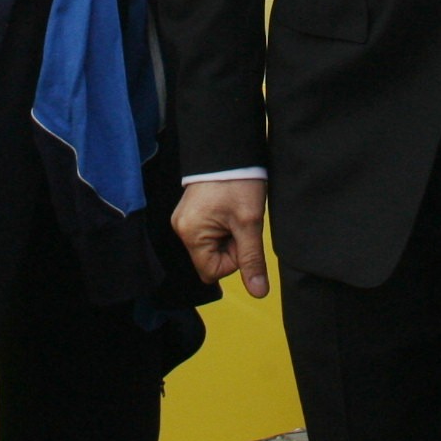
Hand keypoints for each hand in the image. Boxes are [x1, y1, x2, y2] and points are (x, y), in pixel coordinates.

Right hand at [173, 179, 270, 298]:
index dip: (233, 260)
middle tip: (240, 220)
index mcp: (191, 233)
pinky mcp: (191, 212)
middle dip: (230, 246)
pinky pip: (208, 233)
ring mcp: (185, 220)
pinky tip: (228, 208)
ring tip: (234, 212)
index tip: (242, 235)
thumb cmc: (238, 182)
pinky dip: (222, 226)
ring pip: (211, 246)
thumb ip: (252, 259)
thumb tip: (258, 292)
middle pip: (210, 259)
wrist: (229, 148)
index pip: (212, 272)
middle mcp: (181, 228)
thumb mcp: (250, 222)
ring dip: (228, 235)